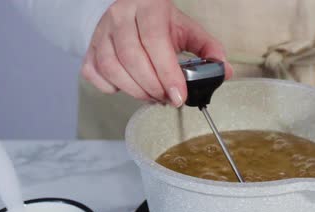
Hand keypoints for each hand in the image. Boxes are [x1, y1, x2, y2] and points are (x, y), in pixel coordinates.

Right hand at [81, 0, 232, 106]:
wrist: (131, 9)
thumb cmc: (160, 22)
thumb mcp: (187, 29)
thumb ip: (208, 49)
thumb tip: (224, 71)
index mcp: (148, 7)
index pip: (155, 41)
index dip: (167, 73)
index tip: (179, 96)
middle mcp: (120, 16)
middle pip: (132, 59)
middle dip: (154, 87)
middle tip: (168, 99)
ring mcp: (101, 32)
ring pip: (112, 68)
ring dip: (135, 91)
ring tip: (153, 96)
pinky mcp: (90, 48)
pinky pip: (94, 73)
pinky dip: (111, 88)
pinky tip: (129, 87)